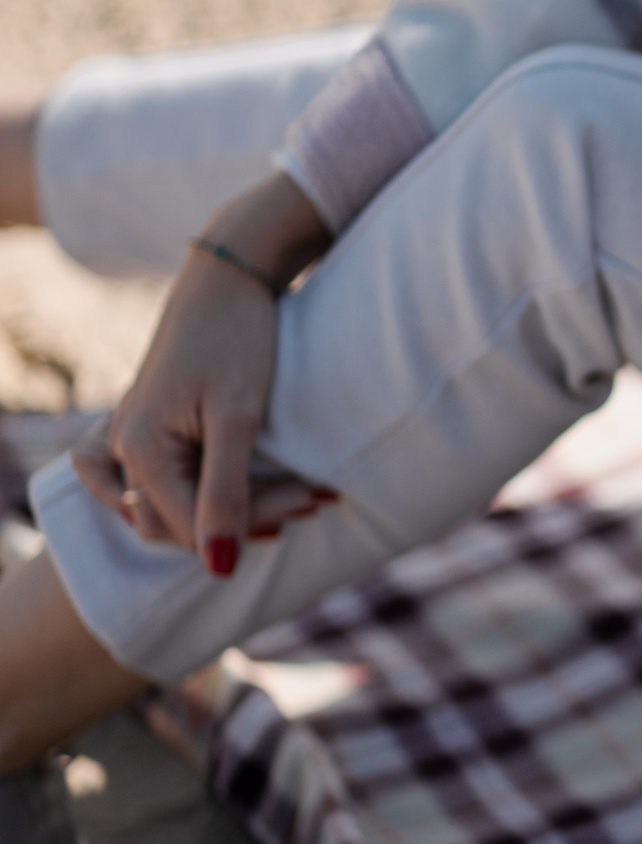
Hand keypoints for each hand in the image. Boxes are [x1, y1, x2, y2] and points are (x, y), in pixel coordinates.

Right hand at [68, 174, 332, 574]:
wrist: (228, 276)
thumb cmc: (235, 337)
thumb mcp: (237, 416)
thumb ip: (227, 493)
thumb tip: (220, 567)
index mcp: (139, 448)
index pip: (189, 523)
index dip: (251, 524)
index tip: (314, 501)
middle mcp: (123, 448)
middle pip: (178, 524)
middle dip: (250, 518)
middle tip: (317, 495)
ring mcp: (132, 439)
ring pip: (175, 510)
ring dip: (237, 511)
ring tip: (303, 496)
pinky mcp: (152, 429)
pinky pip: (170, 485)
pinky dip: (215, 495)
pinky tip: (262, 496)